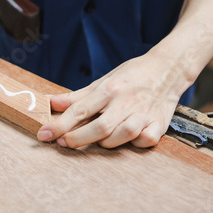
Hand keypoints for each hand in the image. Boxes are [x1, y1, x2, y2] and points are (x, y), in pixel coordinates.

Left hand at [37, 52, 191, 148]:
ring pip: (122, 136)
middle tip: (63, 143)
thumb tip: (49, 101)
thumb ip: (76, 96)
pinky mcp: (160, 123)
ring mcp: (144, 113)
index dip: (59, 124)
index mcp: (109, 89)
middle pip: (99, 127)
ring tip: (97, 139)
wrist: (168, 68)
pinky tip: (127, 139)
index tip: (44, 134)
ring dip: (105, 143)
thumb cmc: (131, 76)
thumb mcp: (102, 81)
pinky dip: (134, 144)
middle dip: (77, 139)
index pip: (79, 110)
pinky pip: (145, 141)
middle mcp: (126, 101)